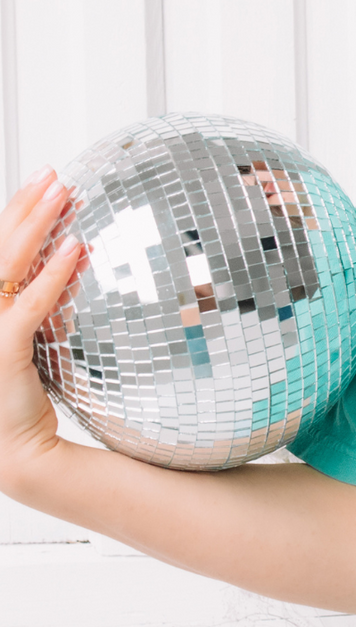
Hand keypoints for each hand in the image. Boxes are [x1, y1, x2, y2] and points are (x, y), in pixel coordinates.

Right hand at [0, 167, 85, 487]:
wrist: (16, 450)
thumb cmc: (19, 396)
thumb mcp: (31, 337)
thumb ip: (41, 301)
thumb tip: (74, 257)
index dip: (15, 212)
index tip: (42, 183)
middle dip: (26, 206)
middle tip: (56, 176)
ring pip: (7, 264)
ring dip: (37, 226)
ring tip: (66, 196)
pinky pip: (28, 305)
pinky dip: (53, 275)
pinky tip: (77, 249)